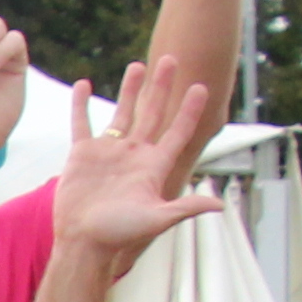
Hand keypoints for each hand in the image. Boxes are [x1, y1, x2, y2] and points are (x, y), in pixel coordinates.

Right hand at [50, 66, 228, 274]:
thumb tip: (220, 205)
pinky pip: (82, 123)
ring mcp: (109, 152)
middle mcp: (134, 154)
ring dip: (130, 89)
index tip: (200, 87)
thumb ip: (186, 208)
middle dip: (162, 87)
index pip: (177, 132)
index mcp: (153, 166)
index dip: (189, 111)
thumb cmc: (119, 234)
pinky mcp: (83, 154)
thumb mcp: (156, 220)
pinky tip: (83, 84)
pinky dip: (82, 104)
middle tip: (171, 59)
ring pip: (122, 112)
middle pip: (153, 113)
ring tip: (138, 65)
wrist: (83, 241)